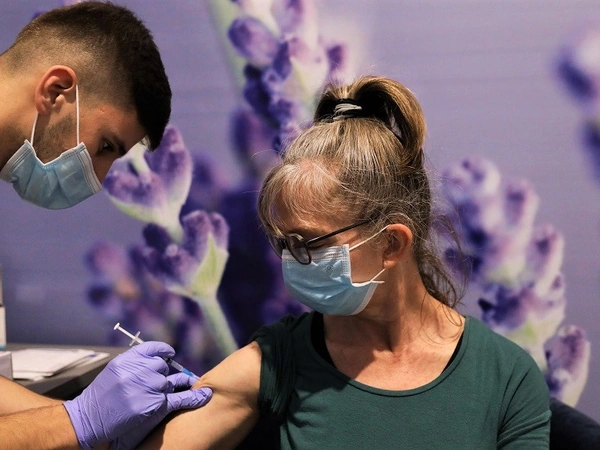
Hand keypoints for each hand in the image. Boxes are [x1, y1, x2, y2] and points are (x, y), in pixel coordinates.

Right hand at [63, 341, 211, 448]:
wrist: (89, 419)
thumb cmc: (101, 396)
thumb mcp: (115, 369)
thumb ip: (136, 360)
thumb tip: (159, 357)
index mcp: (129, 359)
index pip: (154, 348)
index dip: (164, 352)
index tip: (169, 354)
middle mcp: (140, 371)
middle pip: (163, 366)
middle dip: (161, 374)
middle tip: (153, 383)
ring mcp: (149, 388)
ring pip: (170, 381)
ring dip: (169, 386)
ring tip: (163, 391)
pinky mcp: (155, 406)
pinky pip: (180, 398)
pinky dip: (194, 397)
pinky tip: (205, 395)